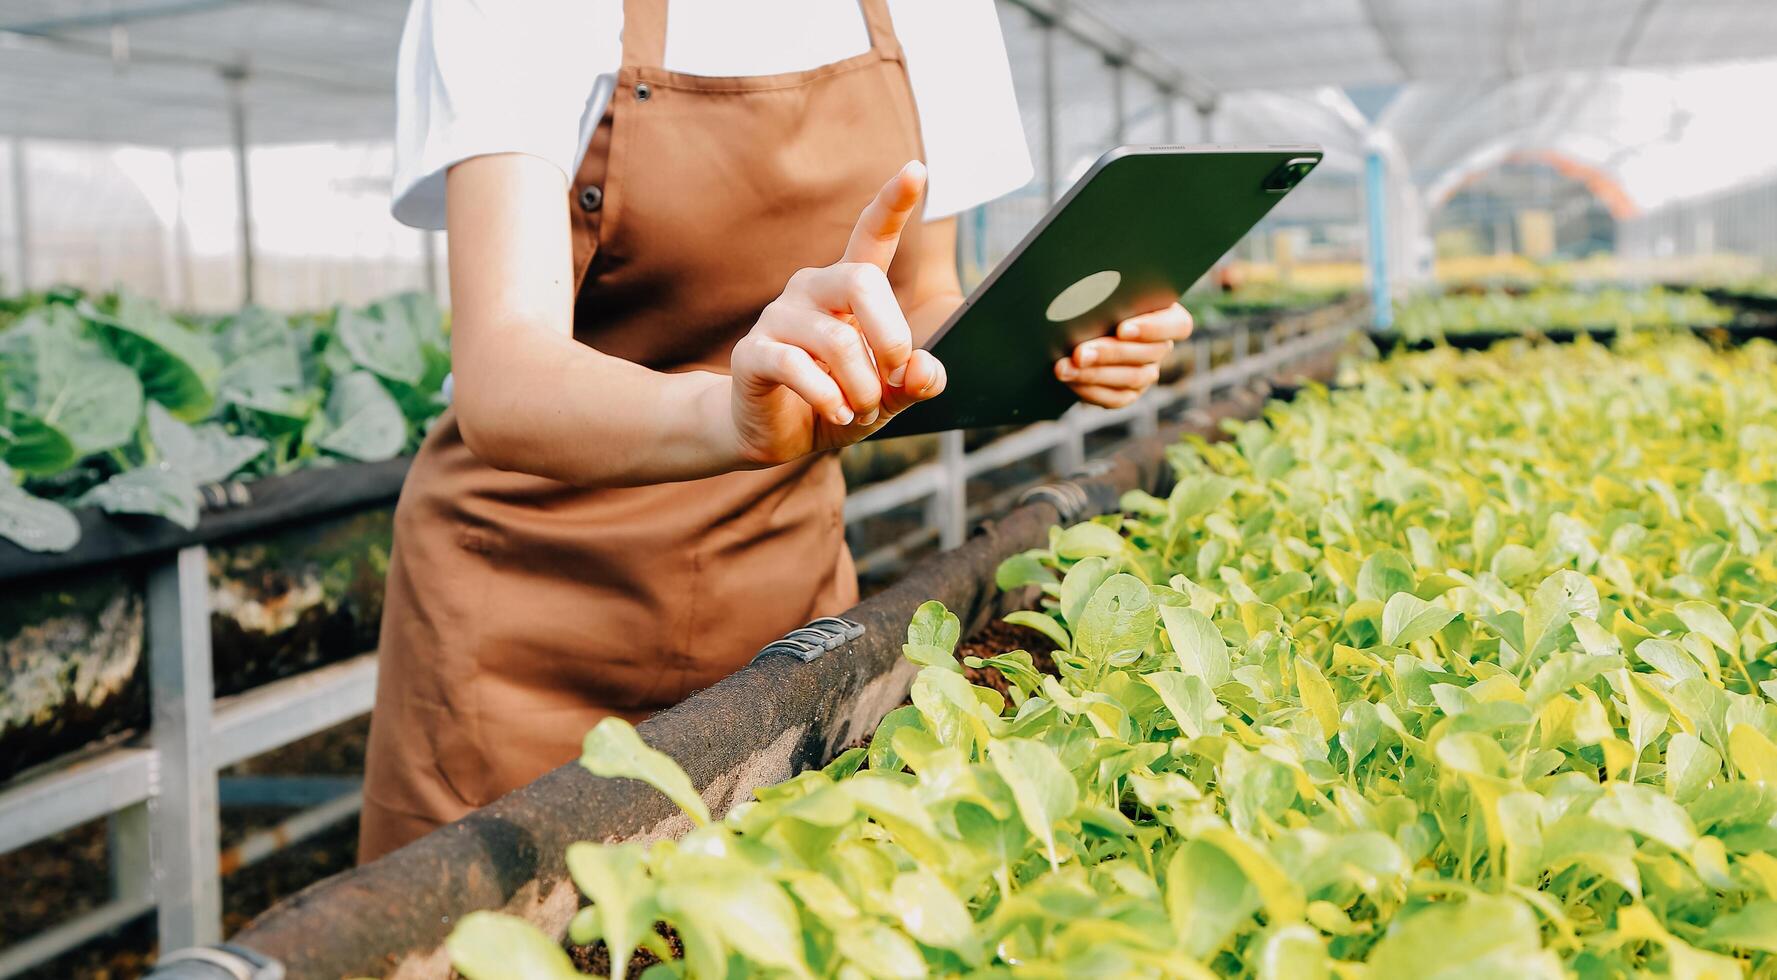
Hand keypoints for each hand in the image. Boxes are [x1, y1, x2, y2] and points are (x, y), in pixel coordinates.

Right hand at [727, 162, 947, 466]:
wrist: (775, 434)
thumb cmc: (837, 401)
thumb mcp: (887, 396)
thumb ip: (914, 383)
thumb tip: (923, 370)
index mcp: (847, 289)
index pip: (871, 235)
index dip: (893, 203)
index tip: (916, 169)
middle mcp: (811, 289)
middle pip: (861, 281)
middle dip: (892, 335)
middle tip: (897, 376)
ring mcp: (778, 317)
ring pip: (836, 338)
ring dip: (863, 386)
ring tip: (862, 410)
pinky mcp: (752, 352)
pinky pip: (796, 366)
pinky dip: (828, 397)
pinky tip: (838, 414)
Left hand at [1054, 303, 1193, 408]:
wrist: (1075, 325)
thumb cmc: (1095, 298)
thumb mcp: (1104, 291)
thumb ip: (1107, 294)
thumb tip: (1089, 294)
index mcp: (1167, 315)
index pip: (1177, 325)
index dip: (1152, 329)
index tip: (1122, 329)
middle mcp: (1161, 346)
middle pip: (1148, 353)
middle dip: (1110, 353)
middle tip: (1079, 353)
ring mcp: (1148, 372)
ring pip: (1132, 378)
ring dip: (1095, 374)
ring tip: (1064, 368)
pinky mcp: (1130, 392)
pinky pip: (1117, 398)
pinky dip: (1091, 390)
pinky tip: (1070, 380)